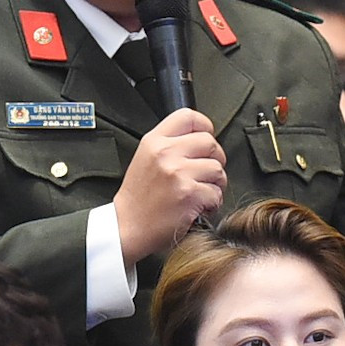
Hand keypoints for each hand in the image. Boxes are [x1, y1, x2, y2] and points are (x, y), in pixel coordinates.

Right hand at [113, 109, 226, 265]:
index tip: (206, 139)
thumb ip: (169, 144)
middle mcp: (165, 153)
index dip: (204, 127)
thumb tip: (200, 139)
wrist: (127, 228)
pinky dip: (212, 203)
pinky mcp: (189, 194)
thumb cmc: (137, 199)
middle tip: (205, 173)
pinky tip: (198, 207)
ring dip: (215, 184)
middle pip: (210, 142)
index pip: (188, 117)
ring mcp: (178, 173)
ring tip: (201, 192)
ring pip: (217, 169)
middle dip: (215, 159)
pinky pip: (216, 193)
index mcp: (153, 141)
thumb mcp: (144, 159)